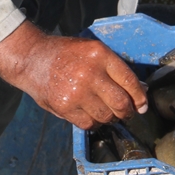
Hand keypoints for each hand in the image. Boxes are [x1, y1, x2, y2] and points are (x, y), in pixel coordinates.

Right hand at [0, 20, 147, 129]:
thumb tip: (139, 90)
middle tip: (127, 113)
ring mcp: (77, 92)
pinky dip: (93, 123)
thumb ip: (114, 69)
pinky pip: (89, 124)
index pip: (130, 81)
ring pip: (106, 117)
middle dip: (128, 112)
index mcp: (100, 54)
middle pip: (121, 103)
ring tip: (106, 112)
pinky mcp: (64, 107)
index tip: (142, 106)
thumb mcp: (92, 50)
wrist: (32, 59)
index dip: (140, 97)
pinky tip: (91, 115)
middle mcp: (90, 73)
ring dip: (110, 118)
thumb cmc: (66, 54)